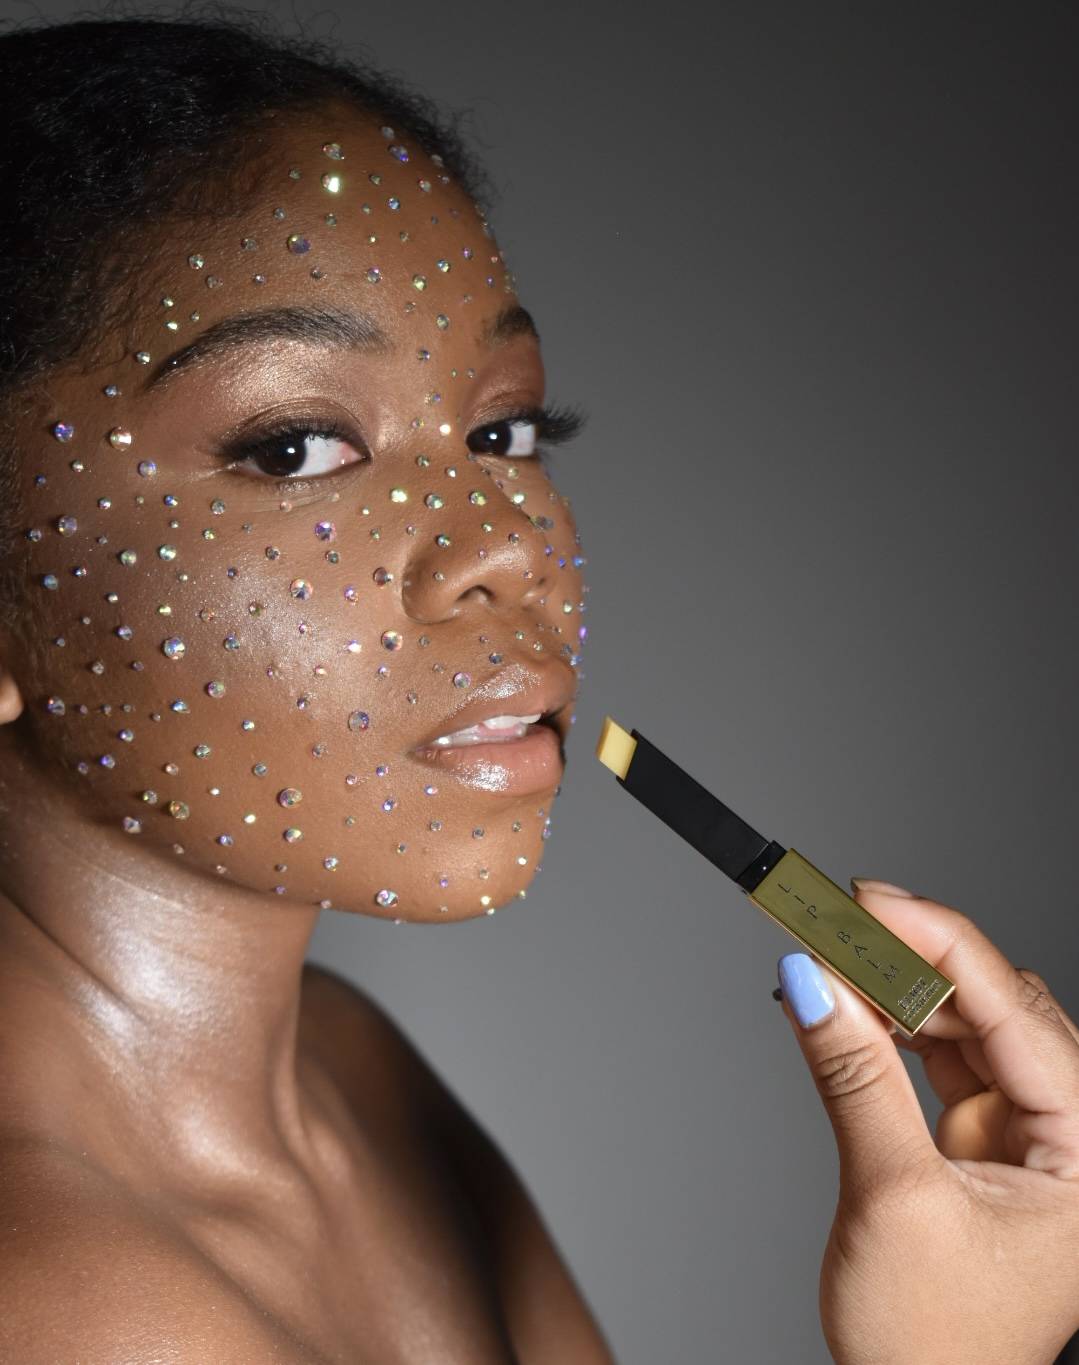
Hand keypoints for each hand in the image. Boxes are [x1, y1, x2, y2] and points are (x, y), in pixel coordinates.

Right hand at [774, 879, 1078, 1364]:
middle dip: (910, 956)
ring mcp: (1026, 1134)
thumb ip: (854, 1077)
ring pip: (965, 1022)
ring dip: (894, 986)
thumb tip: (811, 983)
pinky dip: (888, 1024)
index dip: (937, 940)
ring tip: (827, 950)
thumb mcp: (892, 1198)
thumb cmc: (932, 1344)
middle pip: (993, 1004)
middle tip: (833, 916)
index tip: (867, 898)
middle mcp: (1070, 1134)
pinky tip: (844, 1000)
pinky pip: (938, 1056)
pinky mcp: (980, 1138)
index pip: (1016, 1010)